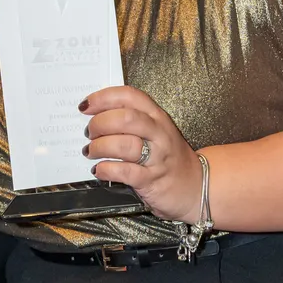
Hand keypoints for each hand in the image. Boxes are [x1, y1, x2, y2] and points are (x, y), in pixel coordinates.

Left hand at [83, 85, 202, 223]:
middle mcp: (158, 133)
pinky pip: (124, 172)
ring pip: (124, 144)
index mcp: (157, 116)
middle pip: (125, 118)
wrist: (197, 186)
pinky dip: (106, 169)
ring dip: (99, 147)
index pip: (130, 96)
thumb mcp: (155, 131)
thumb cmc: (168, 156)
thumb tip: (94, 117)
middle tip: (89, 133)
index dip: (104, 98)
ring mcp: (157, 157)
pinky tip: (99, 170)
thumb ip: (131, 121)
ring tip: (91, 151)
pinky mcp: (151, 180)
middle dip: (100, 123)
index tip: (86, 106)